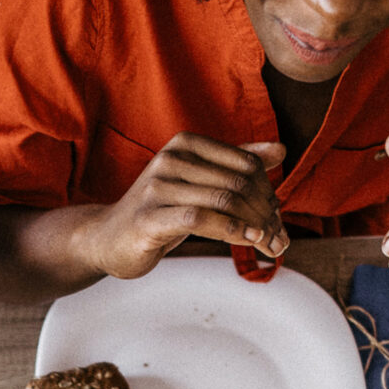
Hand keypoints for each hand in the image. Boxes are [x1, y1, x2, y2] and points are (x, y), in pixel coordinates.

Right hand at [80, 136, 288, 280]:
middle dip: (266, 213)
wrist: (108, 238)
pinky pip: (201, 219)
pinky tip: (249, 240)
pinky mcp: (150, 217)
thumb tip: (281, 150)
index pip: (246, 164)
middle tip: (279, 238)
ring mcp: (158, 186)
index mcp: (186, 144)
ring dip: (255, 225)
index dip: (269, 193)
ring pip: (224, 201)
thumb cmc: (160, 211)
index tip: (276, 219)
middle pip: (239, 183)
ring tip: (270, 244)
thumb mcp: (198, 183)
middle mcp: (171, 158)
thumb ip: (236, 164)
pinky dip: (232, 230)